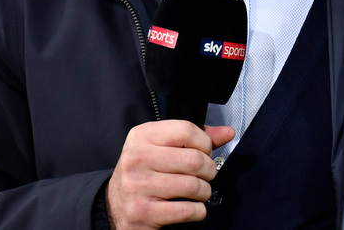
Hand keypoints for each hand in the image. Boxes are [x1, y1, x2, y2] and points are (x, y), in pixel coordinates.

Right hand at [106, 120, 234, 228]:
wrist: (115, 204)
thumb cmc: (145, 171)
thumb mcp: (162, 147)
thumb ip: (195, 138)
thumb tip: (227, 133)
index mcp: (142, 136)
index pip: (186, 130)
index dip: (205, 142)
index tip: (205, 151)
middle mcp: (137, 158)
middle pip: (193, 160)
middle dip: (209, 170)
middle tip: (206, 174)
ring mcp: (139, 186)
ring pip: (193, 186)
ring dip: (204, 191)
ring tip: (199, 191)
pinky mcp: (144, 212)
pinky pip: (187, 210)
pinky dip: (198, 211)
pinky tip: (192, 207)